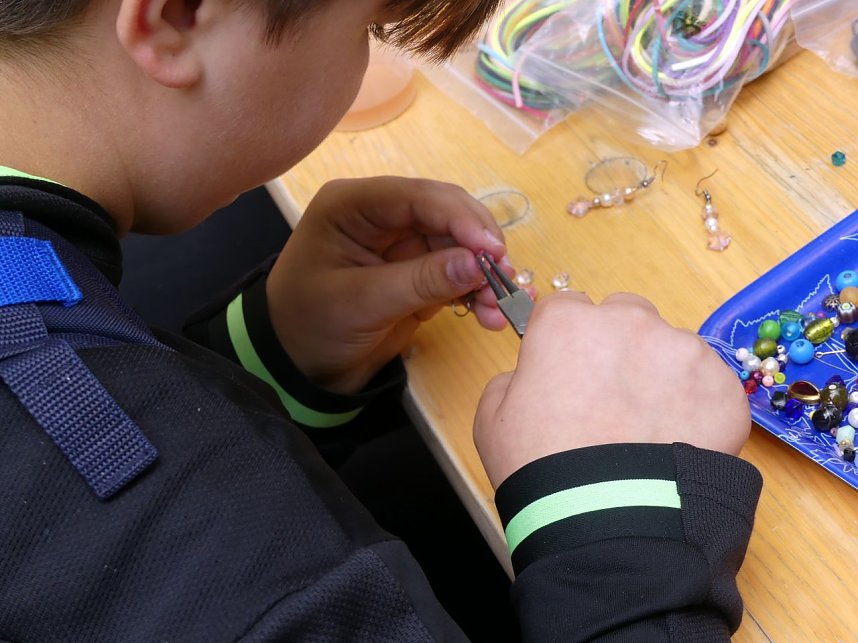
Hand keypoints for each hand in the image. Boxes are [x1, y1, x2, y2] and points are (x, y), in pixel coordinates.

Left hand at [266, 177, 512, 393]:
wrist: (297, 370)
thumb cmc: (310, 327)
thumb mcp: (361, 304)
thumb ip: (420, 281)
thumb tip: (478, 263)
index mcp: (352, 206)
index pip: (416, 196)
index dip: (459, 217)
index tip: (491, 250)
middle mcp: (381, 216)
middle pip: (446, 216)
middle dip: (478, 247)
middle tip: (504, 280)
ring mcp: (401, 245)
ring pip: (458, 246)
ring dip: (483, 275)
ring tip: (499, 308)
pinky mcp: (416, 274)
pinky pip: (456, 274)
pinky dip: (475, 292)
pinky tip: (488, 315)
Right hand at [474, 292, 750, 488]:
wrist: (606, 521)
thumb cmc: (543, 468)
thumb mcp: (492, 418)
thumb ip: (512, 380)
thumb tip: (532, 377)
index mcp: (567, 323)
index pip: (568, 309)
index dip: (567, 342)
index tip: (569, 371)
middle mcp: (627, 322)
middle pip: (625, 316)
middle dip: (619, 347)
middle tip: (611, 399)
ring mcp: (682, 351)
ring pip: (672, 350)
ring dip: (661, 377)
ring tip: (647, 431)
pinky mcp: (722, 387)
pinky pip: (710, 386)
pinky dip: (698, 408)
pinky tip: (676, 442)